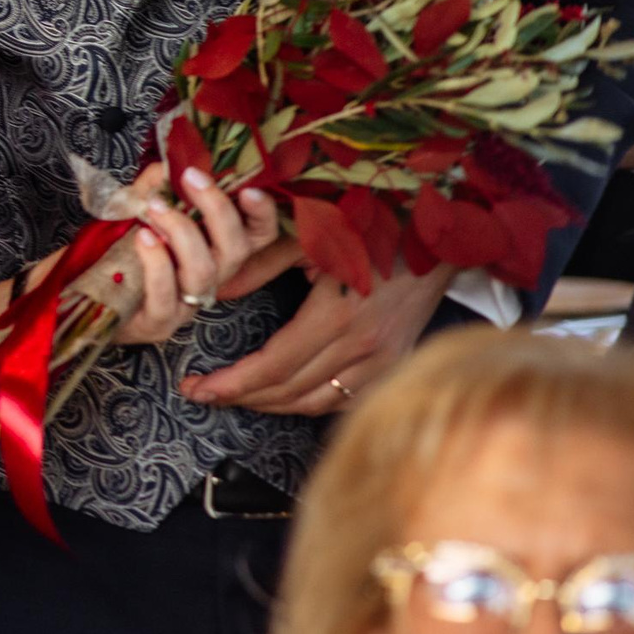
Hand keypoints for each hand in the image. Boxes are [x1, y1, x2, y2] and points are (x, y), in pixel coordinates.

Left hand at [107, 167, 282, 346]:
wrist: (83, 296)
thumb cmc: (118, 251)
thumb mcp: (137, 211)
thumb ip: (155, 188)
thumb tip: (168, 163)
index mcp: (214, 251)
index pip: (257, 237)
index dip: (261, 214)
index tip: (247, 187)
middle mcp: (209, 279)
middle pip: (236, 250)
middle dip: (218, 210)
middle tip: (191, 178)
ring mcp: (185, 304)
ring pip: (204, 271)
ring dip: (182, 231)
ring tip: (154, 208)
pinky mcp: (158, 323)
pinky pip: (166, 295)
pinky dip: (156, 262)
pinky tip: (143, 238)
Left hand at [178, 261, 456, 414]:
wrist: (436, 237)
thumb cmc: (372, 227)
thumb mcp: (312, 235)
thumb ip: (261, 264)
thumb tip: (217, 291)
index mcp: (338, 316)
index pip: (273, 366)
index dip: (231, 384)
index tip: (196, 388)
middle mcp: (362, 348)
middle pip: (289, 392)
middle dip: (240, 398)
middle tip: (203, 395)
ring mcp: (383, 361)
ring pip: (316, 404)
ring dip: (271, 406)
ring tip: (235, 398)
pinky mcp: (395, 364)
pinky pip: (345, 400)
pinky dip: (310, 404)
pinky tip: (284, 398)